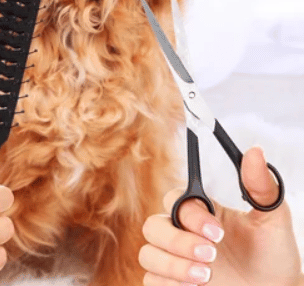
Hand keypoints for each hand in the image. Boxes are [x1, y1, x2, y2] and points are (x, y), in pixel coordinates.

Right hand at [139, 146, 301, 285]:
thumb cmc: (274, 258)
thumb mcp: (273, 220)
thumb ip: (261, 186)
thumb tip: (255, 150)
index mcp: (201, 213)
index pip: (175, 200)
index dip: (192, 215)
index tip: (218, 233)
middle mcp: (183, 234)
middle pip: (153, 226)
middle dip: (179, 241)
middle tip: (212, 255)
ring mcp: (175, 261)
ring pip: (148, 254)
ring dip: (173, 265)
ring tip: (206, 277)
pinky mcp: (172, 285)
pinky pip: (150, 280)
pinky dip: (167, 283)